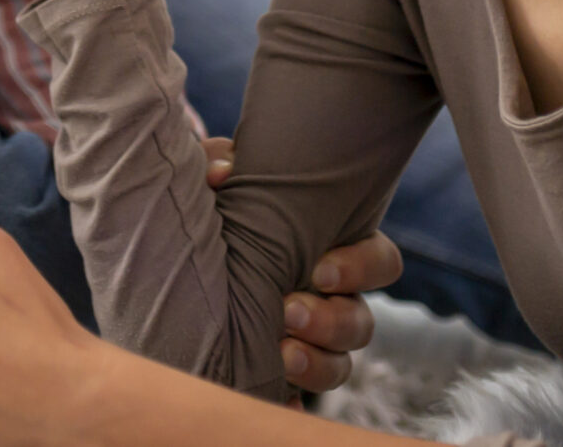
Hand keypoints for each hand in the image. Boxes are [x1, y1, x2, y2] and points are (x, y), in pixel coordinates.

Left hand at [201, 136, 393, 396]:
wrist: (180, 262)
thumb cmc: (218, 212)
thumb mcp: (218, 183)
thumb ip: (220, 162)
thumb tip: (224, 173)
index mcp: (334, 253)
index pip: (382, 263)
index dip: (361, 269)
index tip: (319, 269)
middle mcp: (332, 302)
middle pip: (362, 323)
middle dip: (331, 321)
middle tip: (288, 310)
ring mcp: (312, 342)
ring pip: (341, 366)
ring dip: (316, 362)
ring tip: (281, 352)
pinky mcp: (282, 372)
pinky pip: (301, 399)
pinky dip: (290, 398)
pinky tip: (274, 393)